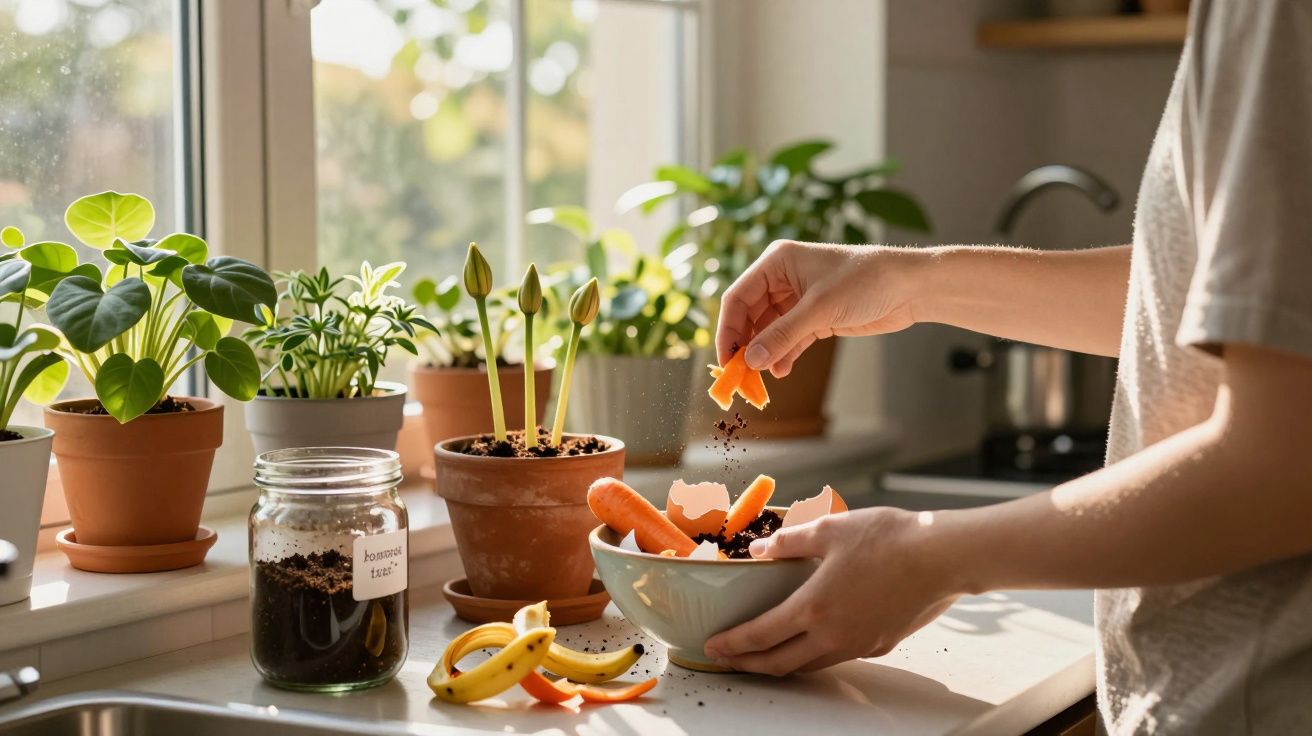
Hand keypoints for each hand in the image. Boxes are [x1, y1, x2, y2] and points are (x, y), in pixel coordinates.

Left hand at [702, 507, 961, 675]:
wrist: (941, 557)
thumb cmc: (888, 538)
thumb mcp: (829, 528)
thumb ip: (789, 541)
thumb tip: (761, 549)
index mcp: (814, 607)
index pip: (761, 635)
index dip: (733, 644)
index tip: (713, 646)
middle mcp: (833, 635)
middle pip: (780, 662)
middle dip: (748, 664)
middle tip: (728, 660)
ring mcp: (858, 644)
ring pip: (810, 664)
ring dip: (781, 663)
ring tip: (763, 654)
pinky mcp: (880, 644)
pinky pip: (838, 655)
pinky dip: (815, 654)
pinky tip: (813, 639)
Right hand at [715, 240, 924, 376]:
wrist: (911, 287)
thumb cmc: (866, 281)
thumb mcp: (819, 309)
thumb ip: (782, 336)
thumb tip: (750, 361)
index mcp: (777, 262)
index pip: (738, 297)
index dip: (728, 330)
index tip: (725, 360)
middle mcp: (783, 278)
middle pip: (750, 316)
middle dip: (745, 345)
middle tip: (740, 375)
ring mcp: (799, 299)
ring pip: (769, 330)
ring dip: (765, 353)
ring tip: (761, 378)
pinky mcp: (816, 317)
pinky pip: (789, 339)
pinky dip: (783, 355)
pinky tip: (781, 371)